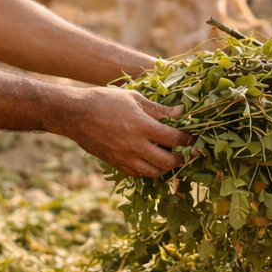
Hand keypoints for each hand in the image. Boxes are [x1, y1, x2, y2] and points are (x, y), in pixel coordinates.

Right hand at [60, 87, 190, 176]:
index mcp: (142, 126)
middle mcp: (135, 145)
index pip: (175, 139)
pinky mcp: (115, 163)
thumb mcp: (134, 98)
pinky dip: (149, 170)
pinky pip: (138, 173)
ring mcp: (125, 157)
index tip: (196, 138)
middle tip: (188, 152)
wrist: (75, 114)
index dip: (189, 140)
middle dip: (182, 158)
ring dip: (167, 167)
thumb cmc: (105, 100)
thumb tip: (182, 111)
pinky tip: (153, 161)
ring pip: (154, 172)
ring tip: (172, 158)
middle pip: (168, 161)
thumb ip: (159, 109)